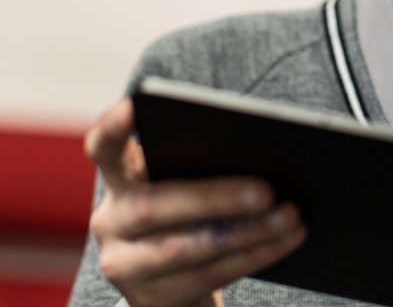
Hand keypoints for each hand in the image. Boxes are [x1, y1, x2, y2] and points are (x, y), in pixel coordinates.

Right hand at [84, 99, 306, 306]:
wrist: (175, 281)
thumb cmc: (190, 210)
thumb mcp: (184, 182)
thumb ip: (198, 164)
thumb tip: (256, 152)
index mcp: (120, 177)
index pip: (103, 148)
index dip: (113, 129)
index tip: (133, 106)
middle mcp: (111, 219)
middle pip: (153, 206)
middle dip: (214, 197)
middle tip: (266, 190)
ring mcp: (124, 264)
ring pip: (182, 248)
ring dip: (245, 232)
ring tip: (289, 216)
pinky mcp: (150, 298)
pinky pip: (207, 276)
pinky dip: (254, 255)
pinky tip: (286, 239)